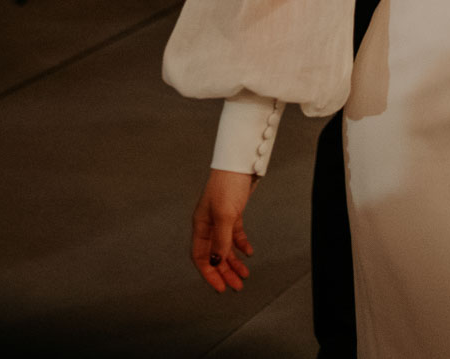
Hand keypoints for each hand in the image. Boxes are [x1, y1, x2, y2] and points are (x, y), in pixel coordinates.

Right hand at [191, 169, 256, 293]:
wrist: (241, 161)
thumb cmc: (227, 184)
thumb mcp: (225, 215)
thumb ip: (221, 240)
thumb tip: (217, 262)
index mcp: (201, 225)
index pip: (201, 257)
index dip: (210, 274)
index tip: (220, 288)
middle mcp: (209, 224)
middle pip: (215, 255)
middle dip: (225, 272)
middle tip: (237, 286)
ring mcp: (221, 218)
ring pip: (226, 247)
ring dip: (234, 262)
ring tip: (244, 275)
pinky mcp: (233, 212)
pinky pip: (235, 235)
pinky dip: (241, 245)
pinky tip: (249, 253)